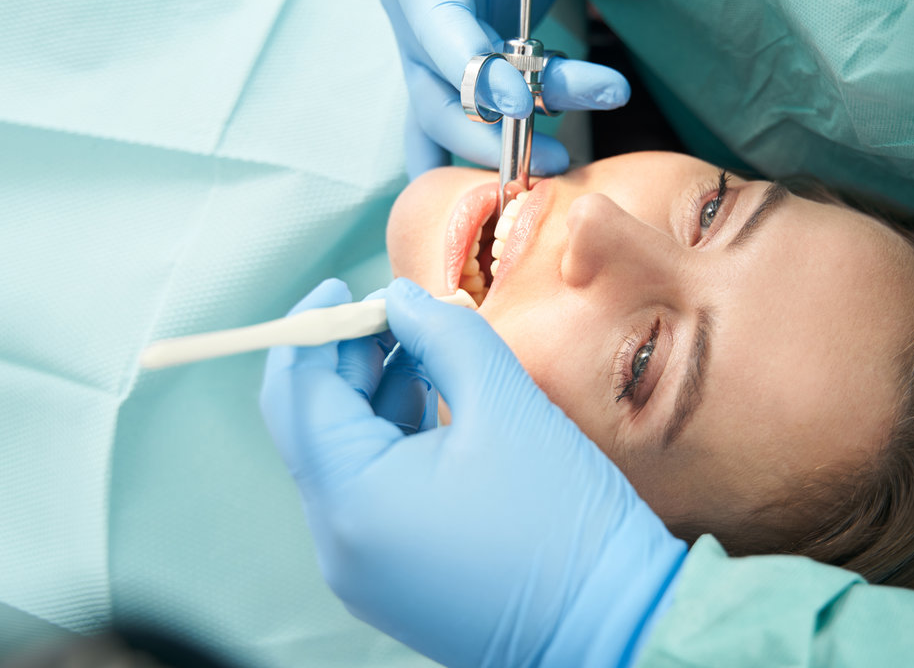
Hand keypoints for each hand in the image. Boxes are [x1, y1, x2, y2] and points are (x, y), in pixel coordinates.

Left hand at [260, 278, 684, 667]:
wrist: (615, 625)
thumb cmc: (564, 525)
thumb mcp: (505, 405)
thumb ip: (446, 334)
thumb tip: (406, 299)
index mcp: (353, 501)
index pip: (299, 394)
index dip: (313, 328)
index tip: (340, 288)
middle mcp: (341, 543)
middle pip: (313, 424)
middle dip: (345, 358)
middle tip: (392, 311)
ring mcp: (365, 565)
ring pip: (343, 455)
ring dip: (372, 393)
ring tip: (421, 344)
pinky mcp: (394, 573)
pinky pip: (371, 490)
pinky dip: (391, 437)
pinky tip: (431, 396)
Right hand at [379, 0, 630, 176]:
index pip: (436, 28)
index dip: (474, 72)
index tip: (520, 104)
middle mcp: (413, 9)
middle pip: (435, 93)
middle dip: (489, 132)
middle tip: (551, 159)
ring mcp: (433, 43)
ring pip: (459, 113)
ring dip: (514, 140)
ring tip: (569, 155)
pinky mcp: (461, 64)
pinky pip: (456, 120)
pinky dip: (474, 156)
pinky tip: (494, 194)